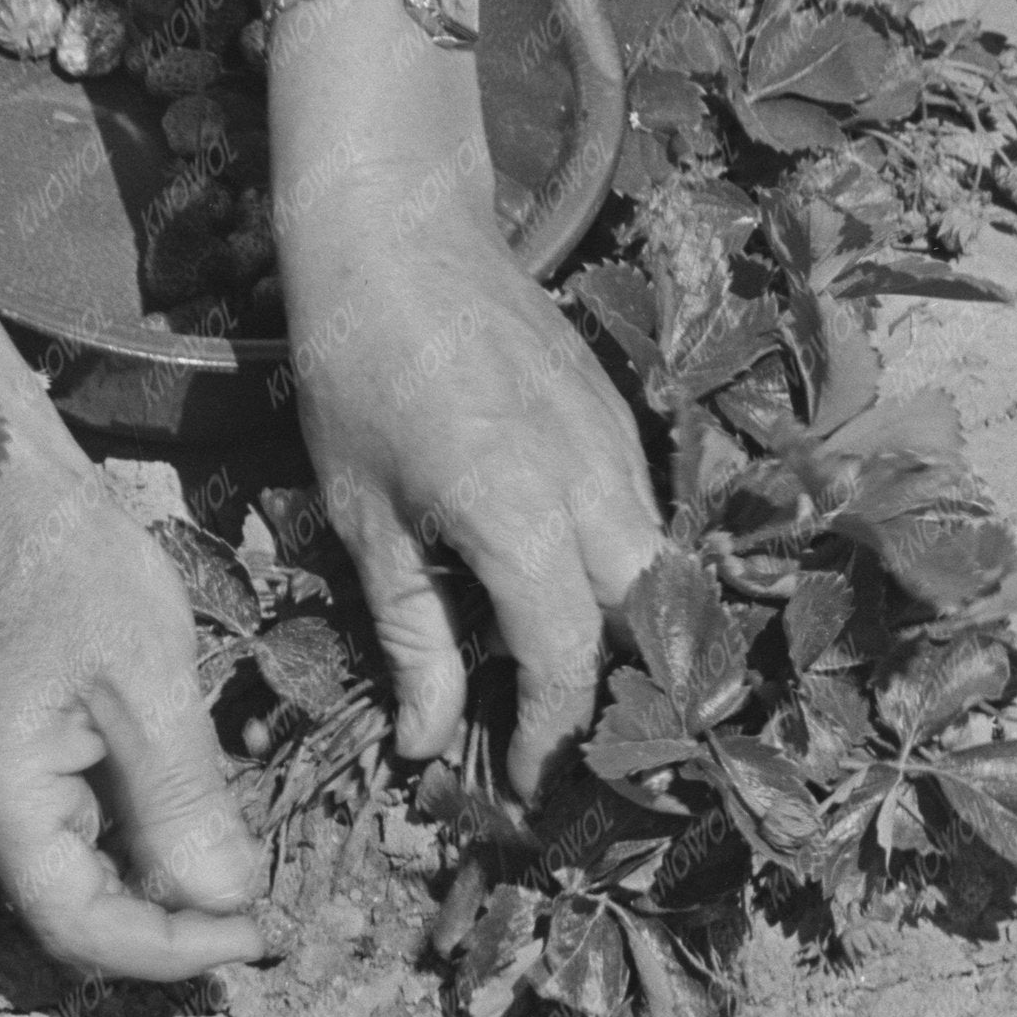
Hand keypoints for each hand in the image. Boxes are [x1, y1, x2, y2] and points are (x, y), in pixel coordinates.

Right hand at [0, 429, 274, 984]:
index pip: (83, 929)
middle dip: (172, 932)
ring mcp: (1, 784)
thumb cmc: (70, 569)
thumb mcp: (147, 683)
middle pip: (79, 918)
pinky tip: (199, 825)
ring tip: (242, 877)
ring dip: (161, 893)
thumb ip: (182, 801)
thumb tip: (228, 901)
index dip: (173, 952)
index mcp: (5, 799)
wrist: (2, 483)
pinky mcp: (23, 758)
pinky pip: (83, 832)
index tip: (256, 933)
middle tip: (261, 916)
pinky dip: (143, 846)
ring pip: (84, 879)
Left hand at [281, 183, 664, 795]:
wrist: (397, 229)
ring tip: (574, 693)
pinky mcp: (623, 421)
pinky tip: (573, 600)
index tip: (522, 787)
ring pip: (661, 575)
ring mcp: (620, 446)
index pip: (570, 662)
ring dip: (632, 641)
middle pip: (651, 628)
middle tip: (568, 751)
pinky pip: (646, 521)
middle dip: (624, 702)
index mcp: (520, 513)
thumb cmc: (355, 367)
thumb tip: (424, 741)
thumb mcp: (361, 512)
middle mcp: (594, 484)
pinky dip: (624, 577)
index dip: (551, 739)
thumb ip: (409, 631)